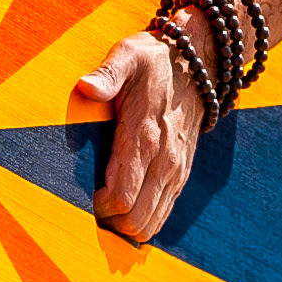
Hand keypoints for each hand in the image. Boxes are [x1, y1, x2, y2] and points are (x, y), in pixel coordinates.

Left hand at [78, 18, 213, 243]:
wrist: (197, 63)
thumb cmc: (153, 60)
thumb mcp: (127, 57)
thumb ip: (107, 74)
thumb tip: (87, 87)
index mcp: (144, 137)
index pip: (122, 197)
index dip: (98, 206)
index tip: (84, 193)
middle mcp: (164, 161)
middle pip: (135, 219)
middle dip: (110, 221)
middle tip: (91, 205)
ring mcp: (176, 171)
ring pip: (150, 224)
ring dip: (125, 225)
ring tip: (105, 207)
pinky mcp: (181, 174)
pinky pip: (162, 213)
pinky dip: (142, 220)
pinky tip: (125, 206)